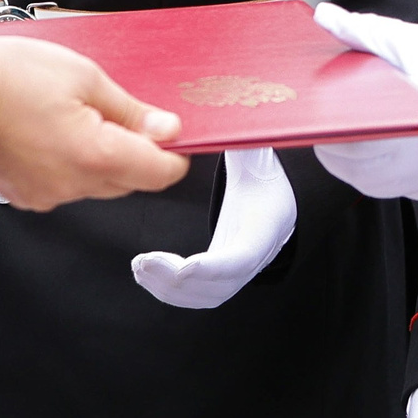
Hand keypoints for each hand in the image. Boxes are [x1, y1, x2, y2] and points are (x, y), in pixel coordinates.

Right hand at [0, 33, 188, 209]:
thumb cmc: (7, 77)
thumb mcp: (84, 77)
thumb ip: (130, 109)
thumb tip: (166, 129)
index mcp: (96, 157)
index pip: (160, 173)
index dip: (174, 151)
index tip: (171, 131)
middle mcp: (72, 186)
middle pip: (130, 180)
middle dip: (136, 149)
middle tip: (119, 109)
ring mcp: (44, 194)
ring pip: (96, 182)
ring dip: (100, 155)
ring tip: (74, 112)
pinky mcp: (22, 194)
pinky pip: (63, 183)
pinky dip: (68, 161)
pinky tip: (51, 129)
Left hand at [130, 147, 297, 309]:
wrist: (278, 185)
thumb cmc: (262, 165)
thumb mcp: (254, 149)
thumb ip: (240, 140)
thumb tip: (222, 122)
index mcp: (269, 219)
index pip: (244, 256)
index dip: (215, 266)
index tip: (185, 267)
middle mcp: (260, 251)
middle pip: (221, 284)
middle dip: (180, 281)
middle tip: (143, 263)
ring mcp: (244, 267)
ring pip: (209, 295)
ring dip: (170, 289)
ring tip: (140, 269)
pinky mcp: (227, 272)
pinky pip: (202, 293)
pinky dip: (173, 291)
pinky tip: (148, 275)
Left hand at [310, 4, 417, 201]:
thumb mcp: (411, 41)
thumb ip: (363, 32)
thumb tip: (326, 19)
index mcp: (406, 124)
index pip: (344, 139)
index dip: (325, 129)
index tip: (318, 115)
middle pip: (354, 166)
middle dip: (337, 145)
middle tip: (332, 123)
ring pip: (375, 184)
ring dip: (357, 163)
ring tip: (355, 136)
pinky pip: (403, 188)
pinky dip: (388, 172)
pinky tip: (387, 148)